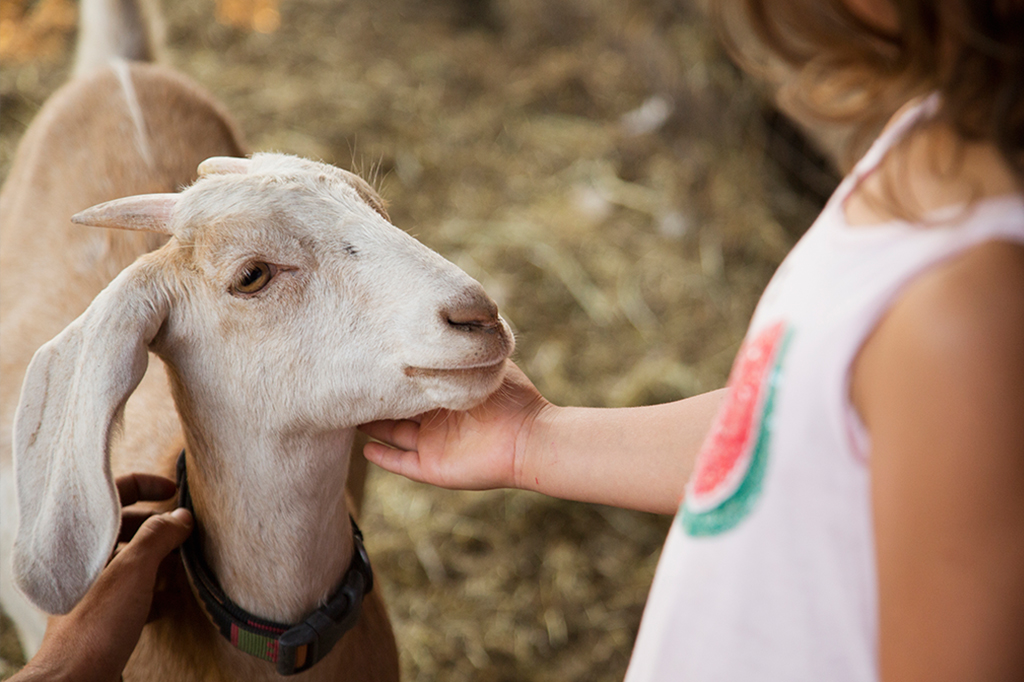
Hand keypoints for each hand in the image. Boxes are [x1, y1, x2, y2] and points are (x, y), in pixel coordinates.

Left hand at [13, 474, 192, 681]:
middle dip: (162, 529)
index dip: (146, 485)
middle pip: (129, 528)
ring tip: (186, 568)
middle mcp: (87, 561)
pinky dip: (158, 593)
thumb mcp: (133, 570)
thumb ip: (159, 536)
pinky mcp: (105, 615)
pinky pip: (137, 593)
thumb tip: (182, 516)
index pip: (114, 494)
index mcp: (84, 541)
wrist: (75, 680)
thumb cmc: (96, 624)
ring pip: (136, 561)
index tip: (176, 491)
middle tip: (187, 534)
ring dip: (164, 562)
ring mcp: (96, 588)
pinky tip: (175, 603)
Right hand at [360, 360, 549, 490]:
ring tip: (347, 410)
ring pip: (392, 433)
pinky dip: (383, 458)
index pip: (413, 383)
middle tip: (349, 379)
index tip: (370, 356)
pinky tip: (365, 448)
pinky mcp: (433, 467)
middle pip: (396, 408)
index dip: (394, 374)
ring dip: (371, 425)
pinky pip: (401, 463)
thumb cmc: (511, 397)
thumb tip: (449, 320)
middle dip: (376, 396)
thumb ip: (464, 348)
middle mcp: (437, 419)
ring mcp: (434, 444)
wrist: (529, 437)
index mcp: (447, 394)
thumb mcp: (485, 362)